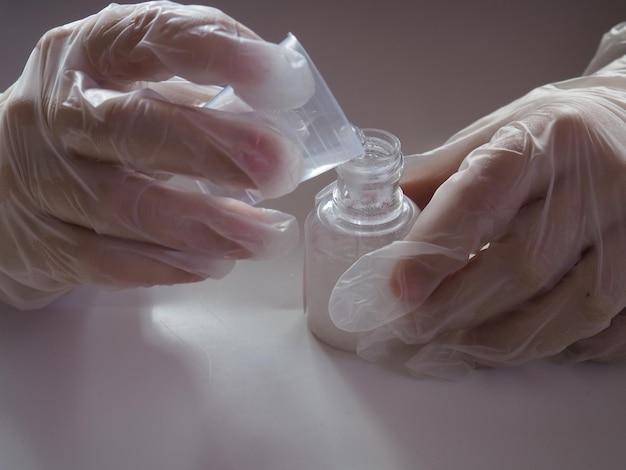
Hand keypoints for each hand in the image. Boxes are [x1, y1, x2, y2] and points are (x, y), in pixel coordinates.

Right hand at [0, 1, 312, 308]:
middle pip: (135, 127)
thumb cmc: (91, 126)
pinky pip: (105, 261)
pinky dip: (166, 265)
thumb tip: (279, 115)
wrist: (7, 178)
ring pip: (124, 205)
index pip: (151, 37)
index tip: (283, 79)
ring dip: (206, 224)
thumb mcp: (132, 87)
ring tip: (266, 235)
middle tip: (280, 169)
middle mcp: (55, 111)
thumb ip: (197, 94)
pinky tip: (212, 264)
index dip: (221, 54)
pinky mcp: (42, 242)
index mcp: (87, 55)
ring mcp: (41, 180)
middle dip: (217, 149)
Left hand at [329, 23, 625, 378]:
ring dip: (507, 338)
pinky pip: (611, 326)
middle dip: (458, 307)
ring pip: (570, 306)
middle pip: (522, 263)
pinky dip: (564, 345)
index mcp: (546, 139)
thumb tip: (391, 207)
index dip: (438, 247)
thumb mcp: (500, 129)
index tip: (401, 289)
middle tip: (415, 327)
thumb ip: (446, 170)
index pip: (483, 196)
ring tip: (461, 344)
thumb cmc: (558, 131)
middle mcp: (600, 180)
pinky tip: (528, 341)